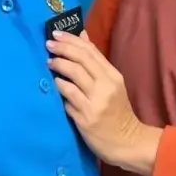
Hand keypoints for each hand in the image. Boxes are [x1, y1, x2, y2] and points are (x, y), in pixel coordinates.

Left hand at [47, 31, 160, 173]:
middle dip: (63, 48)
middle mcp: (106, 86)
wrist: (127, 142)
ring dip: (59, 65)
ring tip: (49, 62)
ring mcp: (96, 102)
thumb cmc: (117, 112)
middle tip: (48, 44)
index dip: (72, 39)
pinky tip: (54, 83)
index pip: (91, 51)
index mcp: (113, 75)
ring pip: (75, 75)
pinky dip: (60, 86)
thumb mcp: (112, 84)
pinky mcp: (87, 117)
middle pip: (82, 59)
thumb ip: (96, 62)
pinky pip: (70, 96)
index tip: (56, 33)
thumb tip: (82, 36)